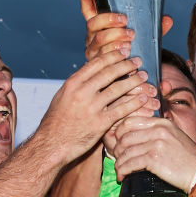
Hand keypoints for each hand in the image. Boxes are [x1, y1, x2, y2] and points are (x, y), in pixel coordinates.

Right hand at [37, 50, 158, 164]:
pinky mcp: (100, 123)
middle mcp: (82, 92)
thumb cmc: (55, 122)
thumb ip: (77, 85)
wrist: (51, 145)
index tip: (123, 52)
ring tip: (143, 76)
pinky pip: (121, 110)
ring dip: (134, 81)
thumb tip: (90, 73)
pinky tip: (143, 98)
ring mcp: (91, 108)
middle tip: (138, 61)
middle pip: (109, 73)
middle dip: (126, 65)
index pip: (96, 63)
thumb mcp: (61, 97)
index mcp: (72, 83)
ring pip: (118, 89)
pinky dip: (134, 103)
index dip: (112, 56)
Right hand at [80, 0, 172, 60]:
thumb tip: (168, 20)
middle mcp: (92, 36)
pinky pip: (103, 57)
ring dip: (115, 36)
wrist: (132, 75)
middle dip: (109, 19)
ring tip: (130, 38)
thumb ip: (155, 27)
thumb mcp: (144, 36)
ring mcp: (93, 50)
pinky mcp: (98, 64)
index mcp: (99, 25)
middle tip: (125, 21)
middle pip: (93, 23)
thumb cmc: (135, 50)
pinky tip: (126, 52)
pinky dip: (115, 52)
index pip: (88, 8)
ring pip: (99, 40)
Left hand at [109, 115, 195, 191]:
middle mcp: (158, 130)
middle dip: (117, 150)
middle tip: (117, 159)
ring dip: (119, 163)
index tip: (117, 144)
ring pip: (125, 151)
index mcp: (162, 123)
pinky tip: (122, 176)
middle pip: (125, 136)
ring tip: (120, 171)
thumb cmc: (188, 159)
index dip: (119, 133)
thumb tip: (137, 138)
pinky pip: (130, 164)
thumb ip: (159, 133)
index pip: (130, 121)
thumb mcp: (175, 137)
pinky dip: (122, 171)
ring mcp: (156, 144)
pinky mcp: (154, 159)